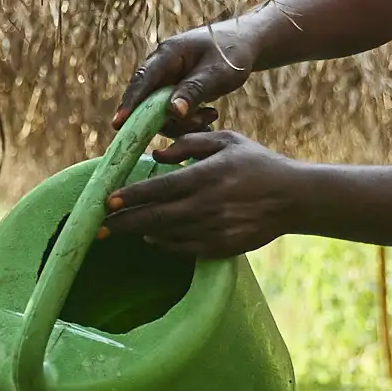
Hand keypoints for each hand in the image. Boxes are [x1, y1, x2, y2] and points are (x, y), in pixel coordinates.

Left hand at [103, 131, 298, 256]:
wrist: (293, 197)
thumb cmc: (257, 163)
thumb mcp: (226, 140)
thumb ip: (190, 143)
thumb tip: (156, 155)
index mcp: (206, 176)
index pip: (158, 189)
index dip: (130, 197)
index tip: (106, 201)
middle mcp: (207, 205)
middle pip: (155, 217)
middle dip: (123, 223)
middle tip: (98, 227)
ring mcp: (215, 229)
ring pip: (167, 235)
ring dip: (141, 233)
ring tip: (119, 230)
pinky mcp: (223, 247)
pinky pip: (185, 249)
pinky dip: (165, 245)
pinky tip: (151, 238)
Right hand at [115, 19, 263, 131]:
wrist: (245, 44)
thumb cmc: (232, 52)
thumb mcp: (218, 73)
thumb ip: (194, 90)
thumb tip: (172, 112)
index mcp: (168, 54)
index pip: (143, 80)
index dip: (130, 103)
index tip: (118, 124)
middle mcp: (161, 66)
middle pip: (148, 100)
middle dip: (170, 119)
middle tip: (203, 122)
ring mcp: (167, 79)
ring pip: (160, 111)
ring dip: (183, 122)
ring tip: (211, 116)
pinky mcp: (174, 90)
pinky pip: (171, 112)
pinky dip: (187, 120)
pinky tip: (209, 117)